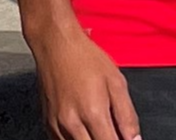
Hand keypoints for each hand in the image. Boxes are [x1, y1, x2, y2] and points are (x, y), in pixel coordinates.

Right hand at [27, 23, 142, 139]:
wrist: (55, 44)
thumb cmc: (85, 58)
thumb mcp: (116, 82)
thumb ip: (127, 116)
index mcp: (93, 113)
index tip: (126, 139)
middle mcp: (72, 123)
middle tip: (112, 132)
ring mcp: (57, 125)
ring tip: (99, 130)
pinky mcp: (47, 123)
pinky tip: (84, 130)